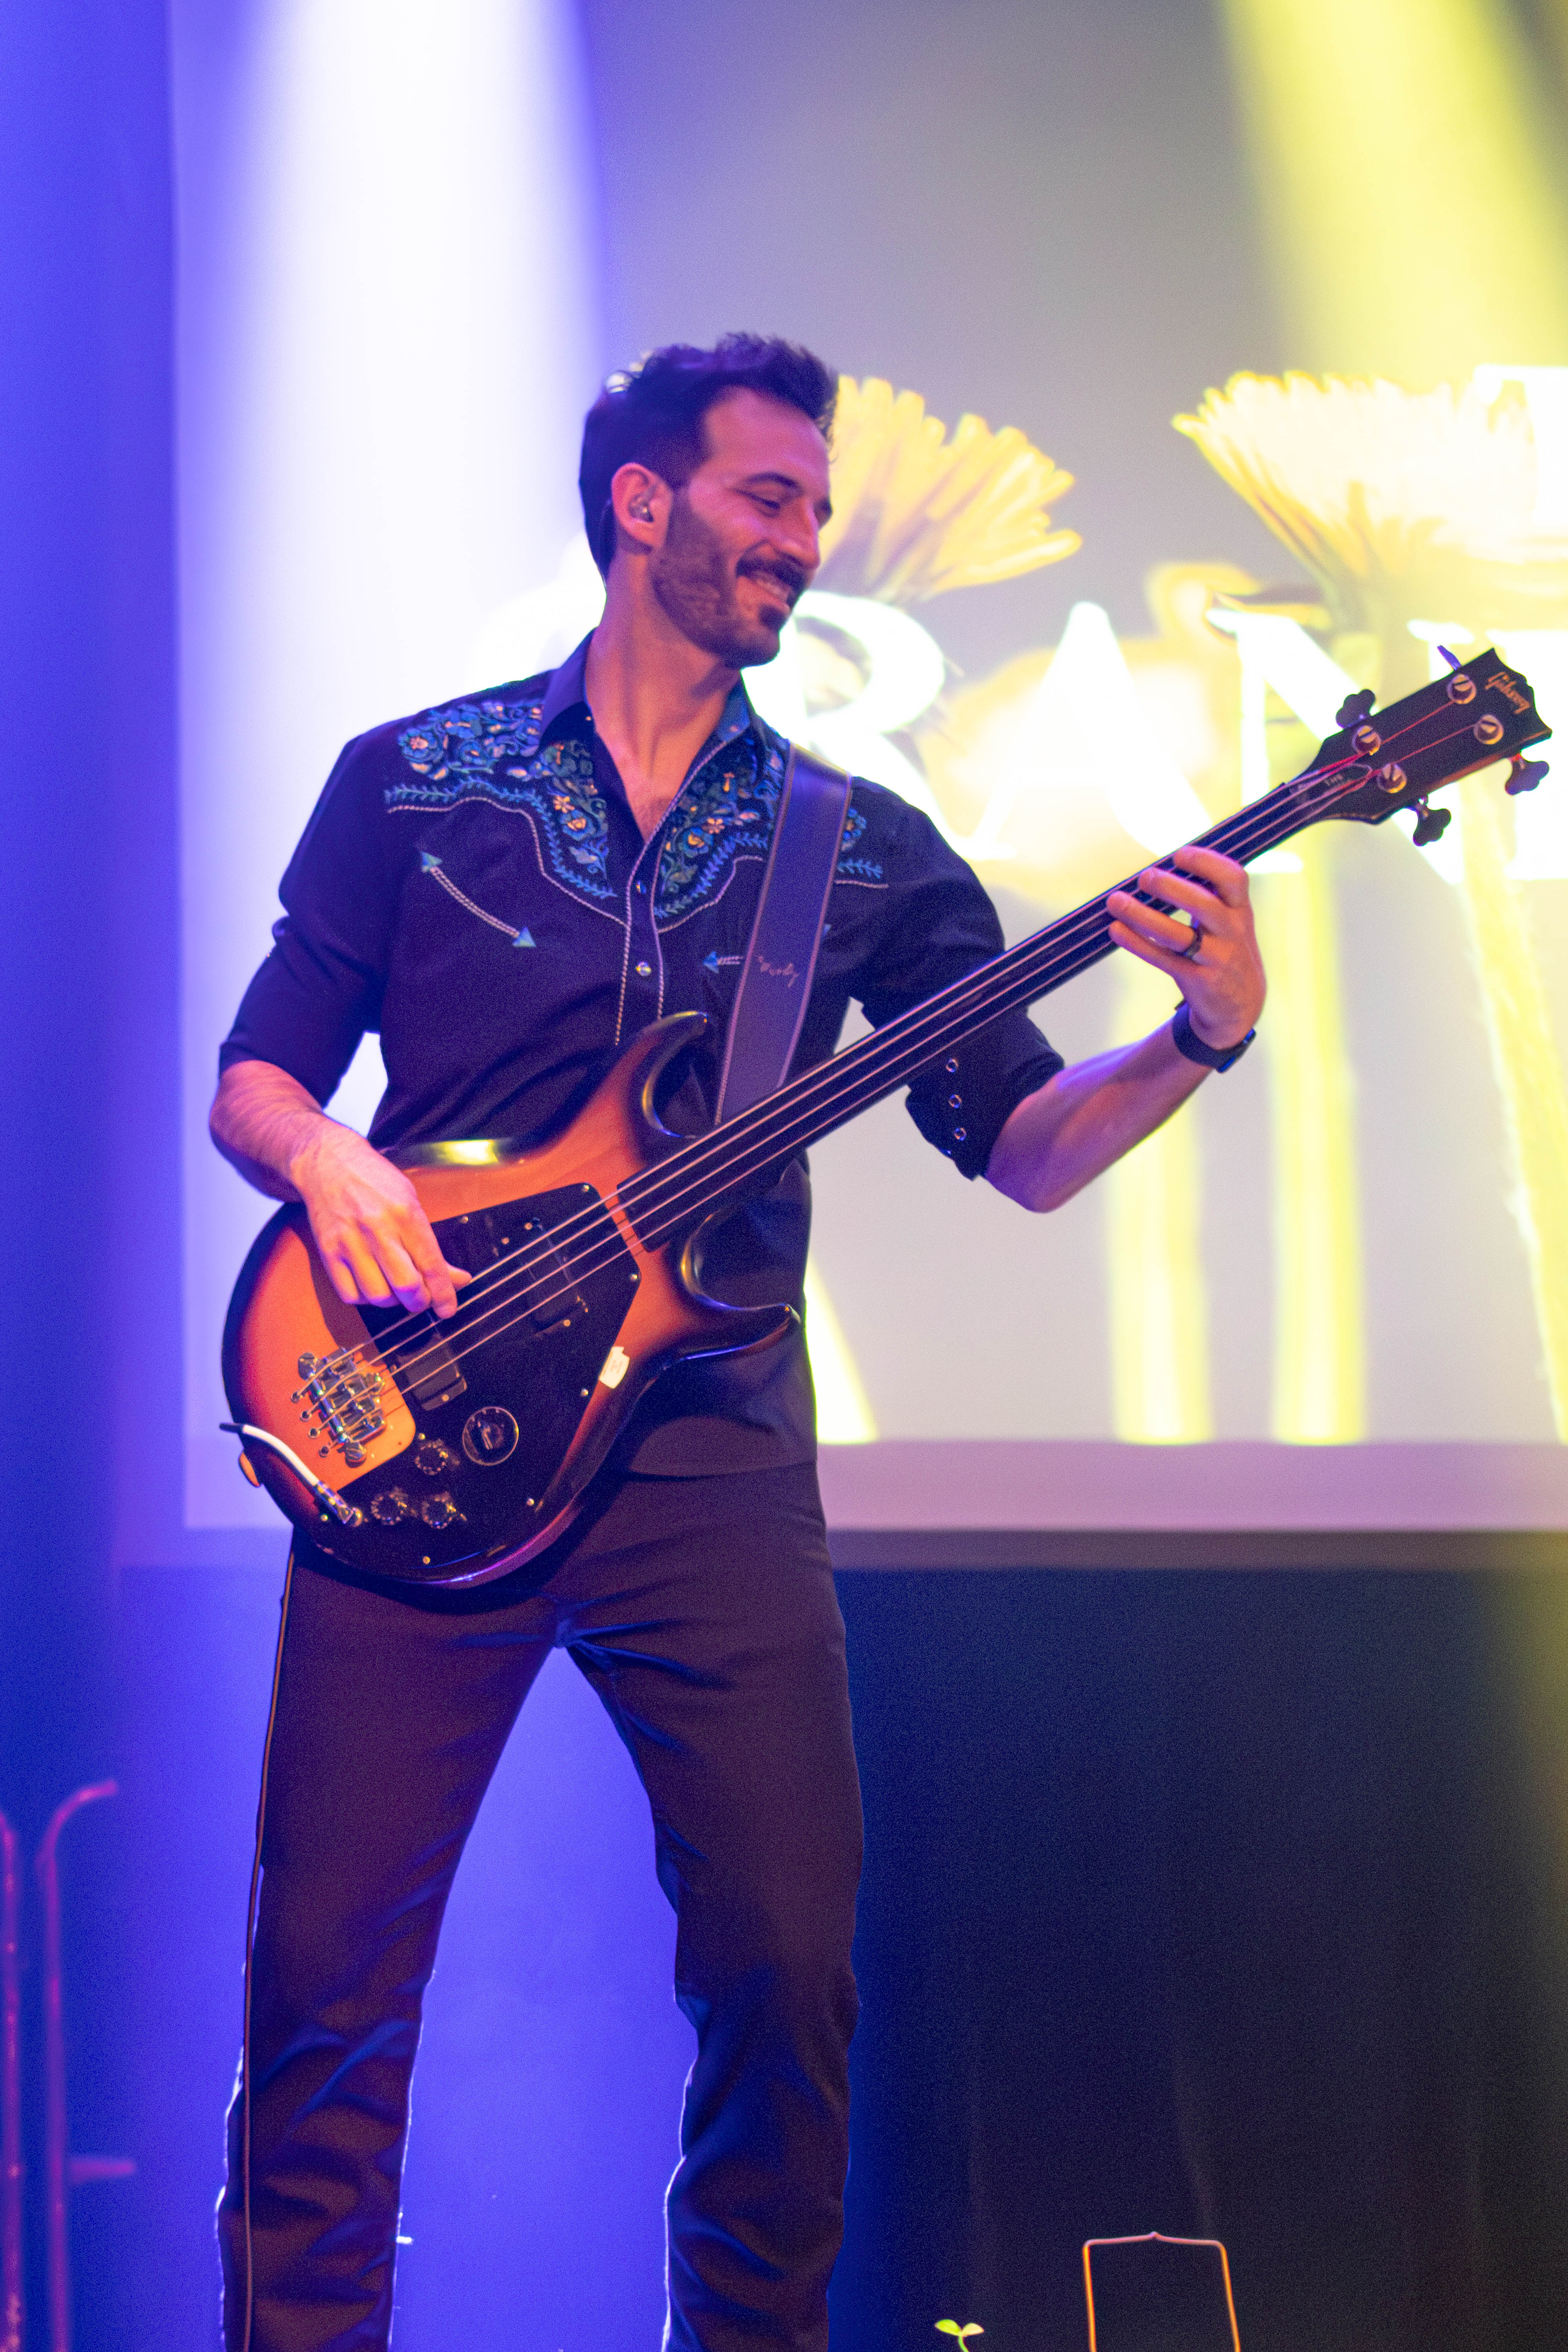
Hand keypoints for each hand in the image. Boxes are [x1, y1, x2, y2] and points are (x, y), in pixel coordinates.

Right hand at [289, 1123, 472, 1318]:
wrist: (328, 1163)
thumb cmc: (374, 1181)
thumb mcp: (411, 1202)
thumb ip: (430, 1243)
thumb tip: (457, 1278)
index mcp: (405, 1213)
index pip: (431, 1264)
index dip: (444, 1293)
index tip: (448, 1309)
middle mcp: (377, 1228)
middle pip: (406, 1286)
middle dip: (419, 1301)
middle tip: (421, 1298)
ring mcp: (349, 1241)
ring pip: (378, 1295)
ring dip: (392, 1301)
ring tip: (395, 1288)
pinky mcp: (328, 1251)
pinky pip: (350, 1294)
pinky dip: (365, 1298)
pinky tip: (371, 1283)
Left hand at [1106, 845, 1265, 1050]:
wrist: (1240, 1004)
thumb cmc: (1225, 949)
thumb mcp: (1230, 920)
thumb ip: (1209, 895)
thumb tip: (1163, 868)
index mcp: (1240, 910)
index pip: (1234, 878)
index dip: (1207, 862)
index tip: (1179, 855)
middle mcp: (1231, 932)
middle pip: (1203, 905)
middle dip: (1171, 888)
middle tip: (1144, 877)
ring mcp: (1214, 958)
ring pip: (1176, 935)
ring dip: (1142, 916)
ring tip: (1116, 901)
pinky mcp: (1196, 980)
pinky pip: (1162, 958)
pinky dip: (1137, 943)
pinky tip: (1116, 930)